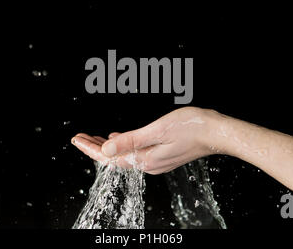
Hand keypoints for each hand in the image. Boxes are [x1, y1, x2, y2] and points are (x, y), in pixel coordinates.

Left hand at [71, 107, 227, 173]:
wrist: (216, 132)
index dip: (90, 149)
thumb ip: (130, 141)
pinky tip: (117, 137)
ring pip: (124, 155)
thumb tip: (105, 150)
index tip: (76, 140)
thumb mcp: (157, 131)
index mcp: (146, 160)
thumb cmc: (191, 127)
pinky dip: (122, 144)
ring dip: (107, 146)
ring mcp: (157, 160)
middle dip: (94, 148)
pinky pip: (135, 152)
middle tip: (79, 137)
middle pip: (115, 159)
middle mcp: (149, 164)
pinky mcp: (163, 154)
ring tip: (93, 138)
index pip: (110, 159)